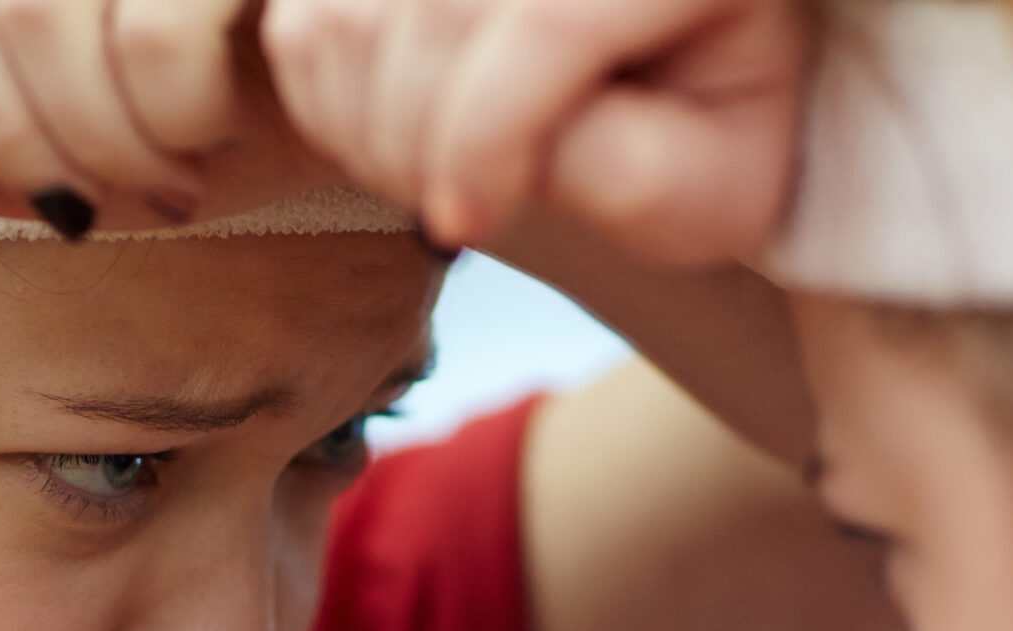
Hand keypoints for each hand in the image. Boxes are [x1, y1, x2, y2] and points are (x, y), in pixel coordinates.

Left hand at [0, 0, 264, 232]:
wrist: (391, 74)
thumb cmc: (241, 90)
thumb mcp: (92, 111)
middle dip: (10, 142)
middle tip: (80, 208)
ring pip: (41, 17)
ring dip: (95, 140)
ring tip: (158, 182)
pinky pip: (154, 37)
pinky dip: (170, 117)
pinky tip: (210, 140)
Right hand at [261, 0, 811, 264]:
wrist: (666, 81)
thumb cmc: (694, 143)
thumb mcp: (709, 188)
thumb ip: (635, 174)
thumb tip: (512, 155)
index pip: (549, 19)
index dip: (488, 138)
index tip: (464, 227)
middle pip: (437, 12)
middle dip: (427, 145)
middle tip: (456, 216)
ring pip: (351, 17)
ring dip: (373, 132)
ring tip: (437, 180)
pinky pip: (303, 19)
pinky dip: (329, 100)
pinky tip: (398, 136)